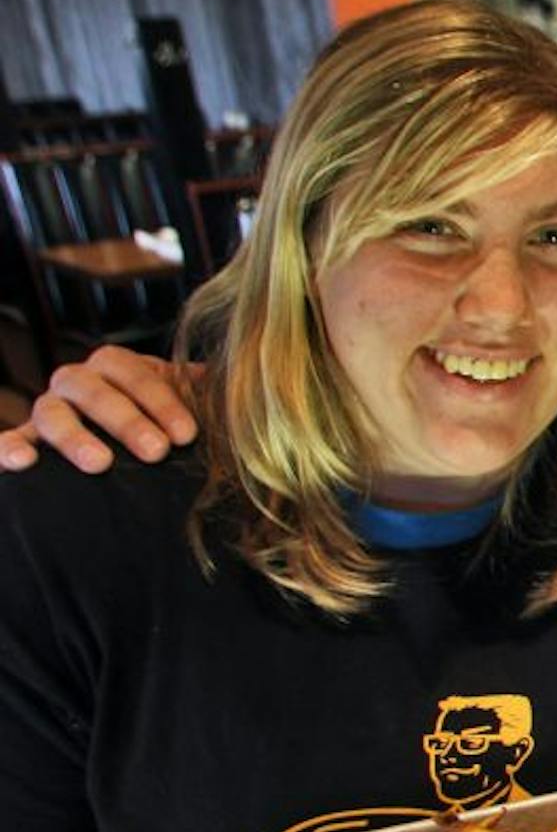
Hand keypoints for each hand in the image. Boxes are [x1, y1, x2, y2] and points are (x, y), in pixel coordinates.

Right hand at [0, 347, 198, 472]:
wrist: (137, 456)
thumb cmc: (168, 427)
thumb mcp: (190, 406)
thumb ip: (212, 392)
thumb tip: (257, 382)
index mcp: (117, 368)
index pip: (133, 371)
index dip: (160, 400)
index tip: (188, 435)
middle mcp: (78, 382)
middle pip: (92, 389)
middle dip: (125, 419)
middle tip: (156, 452)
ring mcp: (48, 411)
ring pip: (51, 412)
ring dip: (75, 436)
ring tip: (99, 464)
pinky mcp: (26, 442)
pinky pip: (7, 440)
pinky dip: (7, 447)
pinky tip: (20, 463)